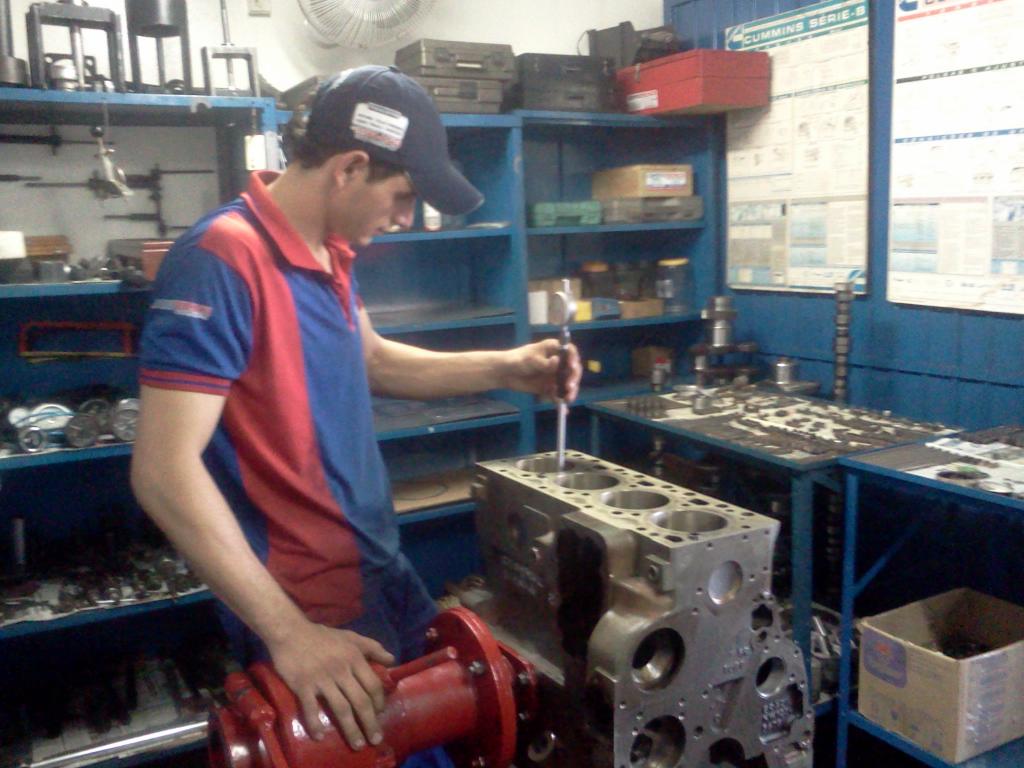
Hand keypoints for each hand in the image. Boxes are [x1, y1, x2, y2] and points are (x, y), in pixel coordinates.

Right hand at [266, 620, 394, 748]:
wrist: (291, 632)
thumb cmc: (323, 636)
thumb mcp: (351, 637)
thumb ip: (373, 648)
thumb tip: (392, 661)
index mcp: (354, 659)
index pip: (373, 685)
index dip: (379, 703)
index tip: (379, 715)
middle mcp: (341, 670)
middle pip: (360, 702)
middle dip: (370, 723)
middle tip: (375, 739)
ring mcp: (322, 679)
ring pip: (341, 709)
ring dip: (351, 730)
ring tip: (357, 744)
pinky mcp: (303, 685)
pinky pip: (311, 709)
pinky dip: (315, 724)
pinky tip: (320, 736)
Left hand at [503, 339, 581, 401]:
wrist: (504, 373)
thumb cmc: (517, 360)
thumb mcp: (530, 359)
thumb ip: (544, 362)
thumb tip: (556, 361)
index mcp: (554, 349)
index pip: (570, 351)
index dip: (574, 358)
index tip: (572, 367)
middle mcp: (558, 362)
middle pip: (571, 369)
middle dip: (573, 378)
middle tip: (569, 387)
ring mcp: (554, 376)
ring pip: (567, 384)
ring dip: (569, 392)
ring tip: (567, 399)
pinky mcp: (549, 388)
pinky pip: (558, 395)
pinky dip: (560, 402)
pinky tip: (563, 410)